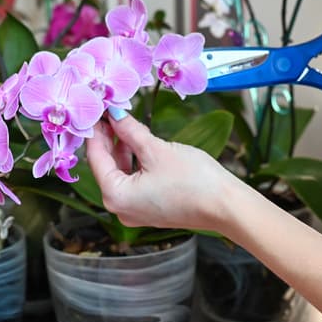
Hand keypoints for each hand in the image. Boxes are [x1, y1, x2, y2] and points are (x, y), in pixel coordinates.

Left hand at [85, 111, 235, 232]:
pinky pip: (134, 183)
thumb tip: (114, 114)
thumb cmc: (194, 182)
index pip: (95, 158)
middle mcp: (121, 209)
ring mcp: (136, 211)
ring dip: (123, 149)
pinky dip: (135, 163)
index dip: (96, 130)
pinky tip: (140, 144)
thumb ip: (130, 130)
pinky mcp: (151, 210)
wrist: (226, 206)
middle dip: (109, 140)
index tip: (97, 110)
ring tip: (126, 124)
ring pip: (121, 174)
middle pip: (106, 167)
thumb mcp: (156, 149)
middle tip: (111, 112)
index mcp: (115, 196)